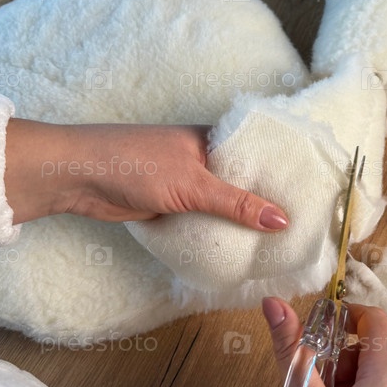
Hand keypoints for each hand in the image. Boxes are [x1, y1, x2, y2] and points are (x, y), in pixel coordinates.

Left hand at [4, 119, 288, 230]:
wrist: (77, 175)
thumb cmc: (135, 164)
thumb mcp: (193, 184)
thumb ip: (236, 203)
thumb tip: (282, 220)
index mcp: (211, 139)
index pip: (256, 154)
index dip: (280, 173)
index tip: (309, 196)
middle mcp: (201, 158)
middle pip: (240, 183)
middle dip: (261, 204)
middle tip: (297, 228)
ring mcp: (184, 182)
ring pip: (220, 204)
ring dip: (237, 221)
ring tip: (274, 243)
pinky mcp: (168, 203)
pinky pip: (200, 218)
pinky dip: (213, 230)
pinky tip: (234, 248)